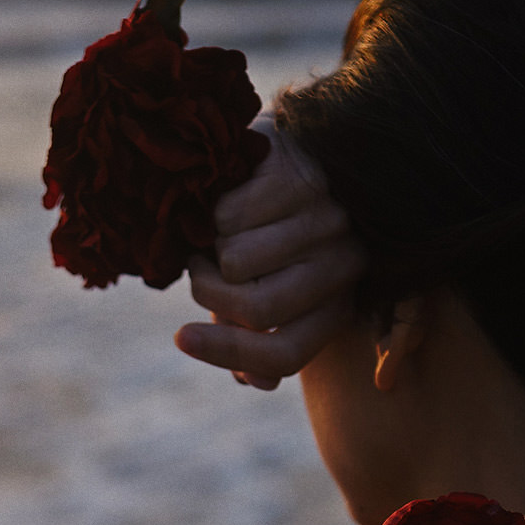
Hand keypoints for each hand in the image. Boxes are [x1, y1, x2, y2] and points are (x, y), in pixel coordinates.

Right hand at [175, 115, 364, 389]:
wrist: (301, 143)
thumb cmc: (277, 227)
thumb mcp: (273, 282)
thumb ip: (260, 333)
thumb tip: (254, 381)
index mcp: (339, 302)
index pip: (286, 352)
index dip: (228, 354)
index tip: (180, 339)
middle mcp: (343, 262)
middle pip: (258, 308)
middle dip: (210, 293)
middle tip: (199, 269)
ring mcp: (325, 216)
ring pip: (236, 259)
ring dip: (209, 245)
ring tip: (219, 227)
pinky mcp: (299, 175)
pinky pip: (229, 215)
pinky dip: (213, 208)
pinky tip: (226, 193)